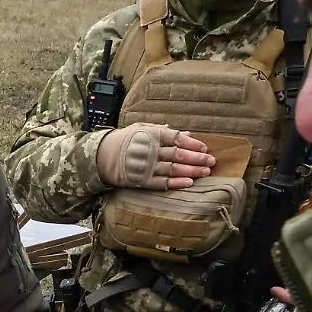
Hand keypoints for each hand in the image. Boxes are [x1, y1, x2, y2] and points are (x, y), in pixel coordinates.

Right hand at [96, 125, 214, 189]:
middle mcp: (151, 150)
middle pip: (180, 154)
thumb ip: (163, 131)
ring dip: (192, 170)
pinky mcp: (142, 180)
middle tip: (212, 160)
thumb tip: (187, 134)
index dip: (193, 143)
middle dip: (198, 158)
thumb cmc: (122, 140)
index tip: (205, 147)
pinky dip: (177, 182)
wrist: (100, 156)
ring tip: (206, 171)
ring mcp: (147, 166)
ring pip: (174, 169)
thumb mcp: (140, 129)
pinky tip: (190, 182)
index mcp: (151, 135)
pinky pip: (163, 182)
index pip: (177, 138)